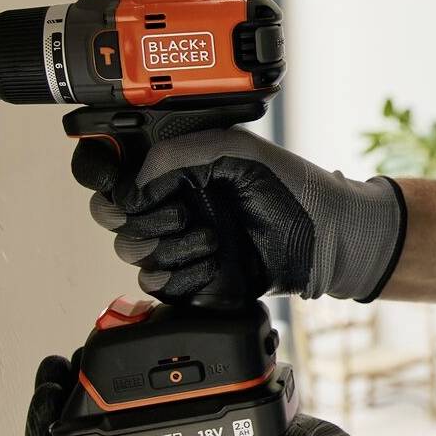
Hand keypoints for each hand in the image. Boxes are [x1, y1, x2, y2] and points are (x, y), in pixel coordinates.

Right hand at [72, 126, 407, 304]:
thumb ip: (177, 154)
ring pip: (134, 254)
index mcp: (173, 168)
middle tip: (180, 213)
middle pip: (112, 218)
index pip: (110, 173)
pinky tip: (217, 262)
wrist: (328, 237)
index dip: (106, 181)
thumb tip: (133, 183)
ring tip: (215, 238)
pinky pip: (161, 286)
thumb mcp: (235, 150)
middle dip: (140, 218)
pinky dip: (186, 275)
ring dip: (172, 247)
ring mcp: (179, 243)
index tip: (127, 190)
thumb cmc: (291, 188)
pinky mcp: (193, 280)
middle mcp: (170, 205)